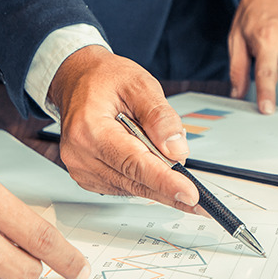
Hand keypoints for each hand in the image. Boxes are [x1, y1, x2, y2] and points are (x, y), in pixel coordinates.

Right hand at [48, 45, 200, 210]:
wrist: (78, 80)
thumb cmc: (105, 79)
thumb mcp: (139, 84)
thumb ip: (160, 116)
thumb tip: (176, 149)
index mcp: (89, 129)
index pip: (133, 162)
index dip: (164, 181)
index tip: (189, 194)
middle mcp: (80, 154)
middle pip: (134, 181)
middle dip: (168, 188)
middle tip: (199, 199)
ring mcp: (82, 169)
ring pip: (131, 187)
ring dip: (157, 182)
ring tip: (171, 161)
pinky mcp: (88, 177)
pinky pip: (124, 186)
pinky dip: (143, 179)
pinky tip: (152, 164)